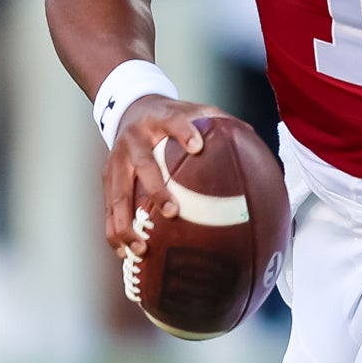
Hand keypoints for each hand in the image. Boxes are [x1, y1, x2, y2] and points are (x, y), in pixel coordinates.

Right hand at [103, 93, 228, 257]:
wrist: (130, 109)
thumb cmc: (169, 117)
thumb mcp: (193, 110)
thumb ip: (220, 122)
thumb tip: (254, 138)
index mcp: (159, 120)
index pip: (173, 121)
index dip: (184, 132)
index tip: (198, 146)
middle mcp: (134, 139)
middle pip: (143, 164)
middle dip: (155, 188)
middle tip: (171, 211)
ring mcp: (116, 161)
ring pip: (118, 194)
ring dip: (127, 223)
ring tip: (141, 247)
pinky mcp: (107, 179)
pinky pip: (109, 209)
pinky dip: (115, 232)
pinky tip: (127, 253)